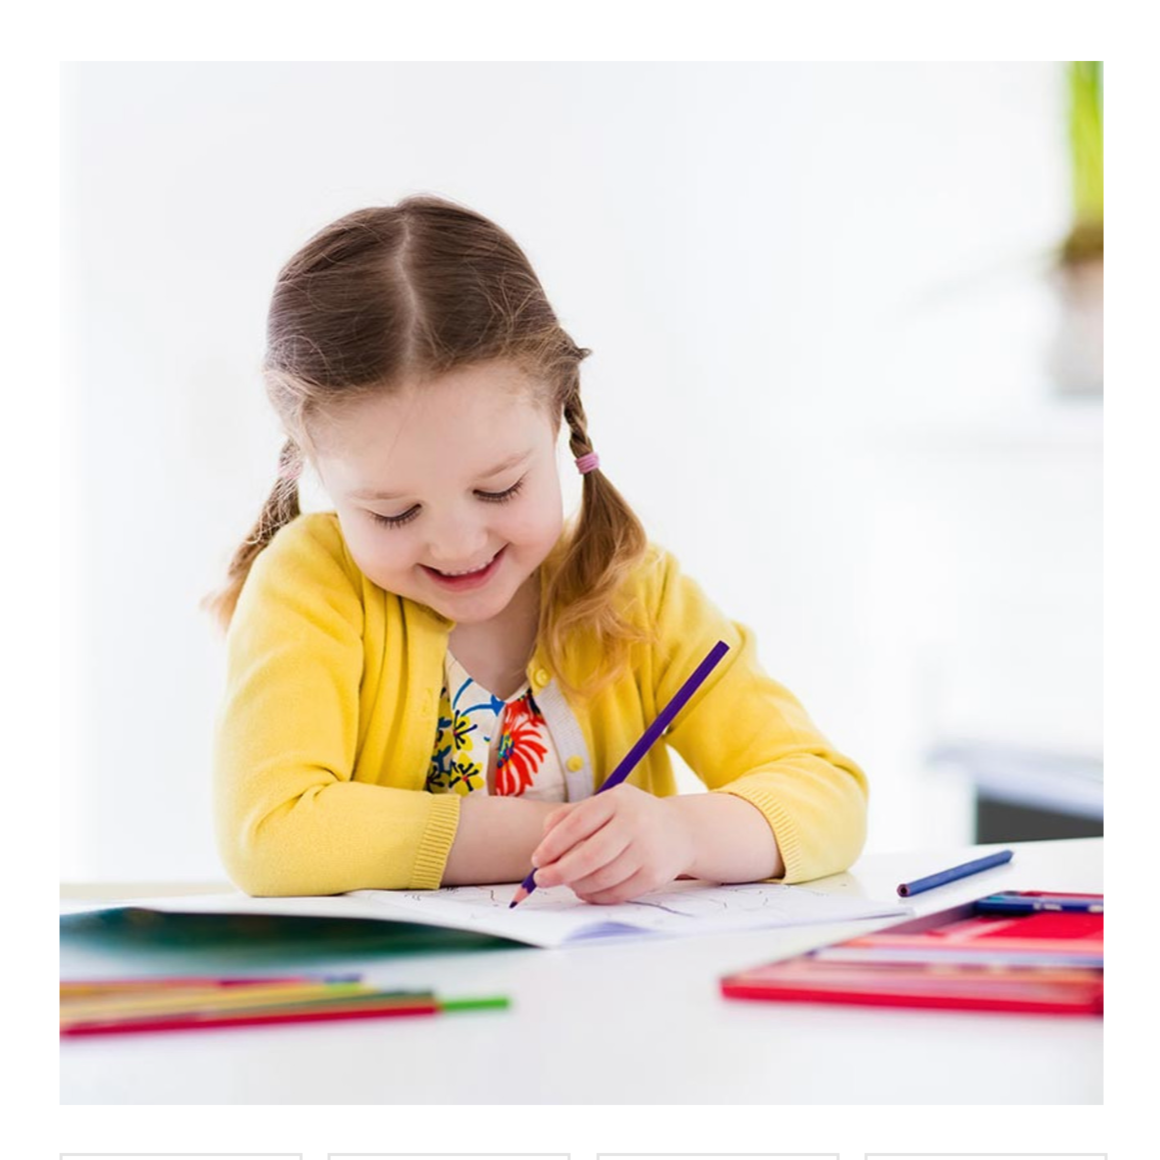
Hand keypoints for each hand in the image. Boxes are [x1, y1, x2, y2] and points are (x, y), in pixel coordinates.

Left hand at [528, 785, 695, 903]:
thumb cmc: (631, 816)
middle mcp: (634, 823)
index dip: (552, 845)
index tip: (537, 860)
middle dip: (560, 872)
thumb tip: (543, 838)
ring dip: (576, 885)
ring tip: (567, 883)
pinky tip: (585, 890)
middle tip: (542, 880)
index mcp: (616, 800)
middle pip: (589, 856)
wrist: (680, 830)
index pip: (577, 823)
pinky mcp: (654, 875)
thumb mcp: (605, 803)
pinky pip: (616, 893)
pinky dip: (595, 896)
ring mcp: (647, 850)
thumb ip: (571, 815)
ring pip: (601, 878)